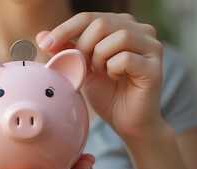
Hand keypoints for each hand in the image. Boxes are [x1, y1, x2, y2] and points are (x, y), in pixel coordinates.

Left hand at [37, 12, 164, 140]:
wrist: (127, 122)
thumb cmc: (107, 94)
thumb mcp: (82, 68)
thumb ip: (66, 50)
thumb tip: (41, 36)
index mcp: (122, 26)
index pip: (89, 17)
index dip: (65, 29)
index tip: (45, 44)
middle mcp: (141, 31)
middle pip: (101, 23)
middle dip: (84, 47)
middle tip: (84, 66)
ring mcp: (152, 47)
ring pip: (117, 37)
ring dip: (100, 58)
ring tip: (102, 72)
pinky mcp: (155, 66)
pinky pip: (125, 58)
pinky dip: (113, 69)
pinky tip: (115, 78)